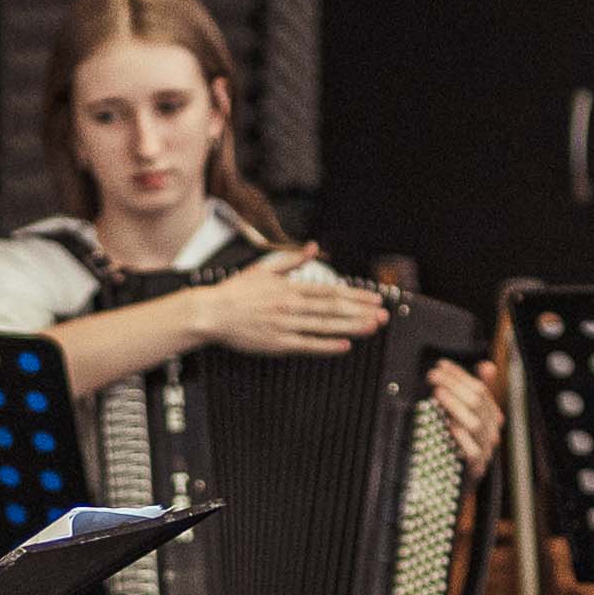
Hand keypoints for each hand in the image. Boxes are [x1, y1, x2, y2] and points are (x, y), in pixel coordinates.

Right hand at [198, 246, 393, 358]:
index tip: (374, 297)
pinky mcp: (277, 343)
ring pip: (324, 326)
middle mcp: (290, 305)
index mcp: (289, 287)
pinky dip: (326, 345)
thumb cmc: (235, 291)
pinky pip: (307, 345)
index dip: (355, 294)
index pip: (330, 290)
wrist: (211, 312)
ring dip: (350, 327)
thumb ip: (292, 261)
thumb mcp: (264, 269)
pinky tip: (344, 345)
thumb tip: (313, 248)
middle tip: (383, 315)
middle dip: (360, 311)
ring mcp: (285, 325)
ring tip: (371, 327)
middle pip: (332, 308)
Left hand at [427, 358, 502, 477]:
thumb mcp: (469, 416)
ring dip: (455, 406)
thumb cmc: (463, 446)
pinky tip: (448, 426)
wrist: (459, 486)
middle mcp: (491, 432)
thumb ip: (477, 391)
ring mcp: (484, 450)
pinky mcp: (473, 468)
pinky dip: (460, 438)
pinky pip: (470, 452)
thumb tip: (487, 365)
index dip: (461, 375)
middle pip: (477, 403)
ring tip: (438, 393)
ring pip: (475, 424)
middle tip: (433, 376)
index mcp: (492, 418)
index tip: (441, 365)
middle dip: (454, 385)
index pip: (480, 390)